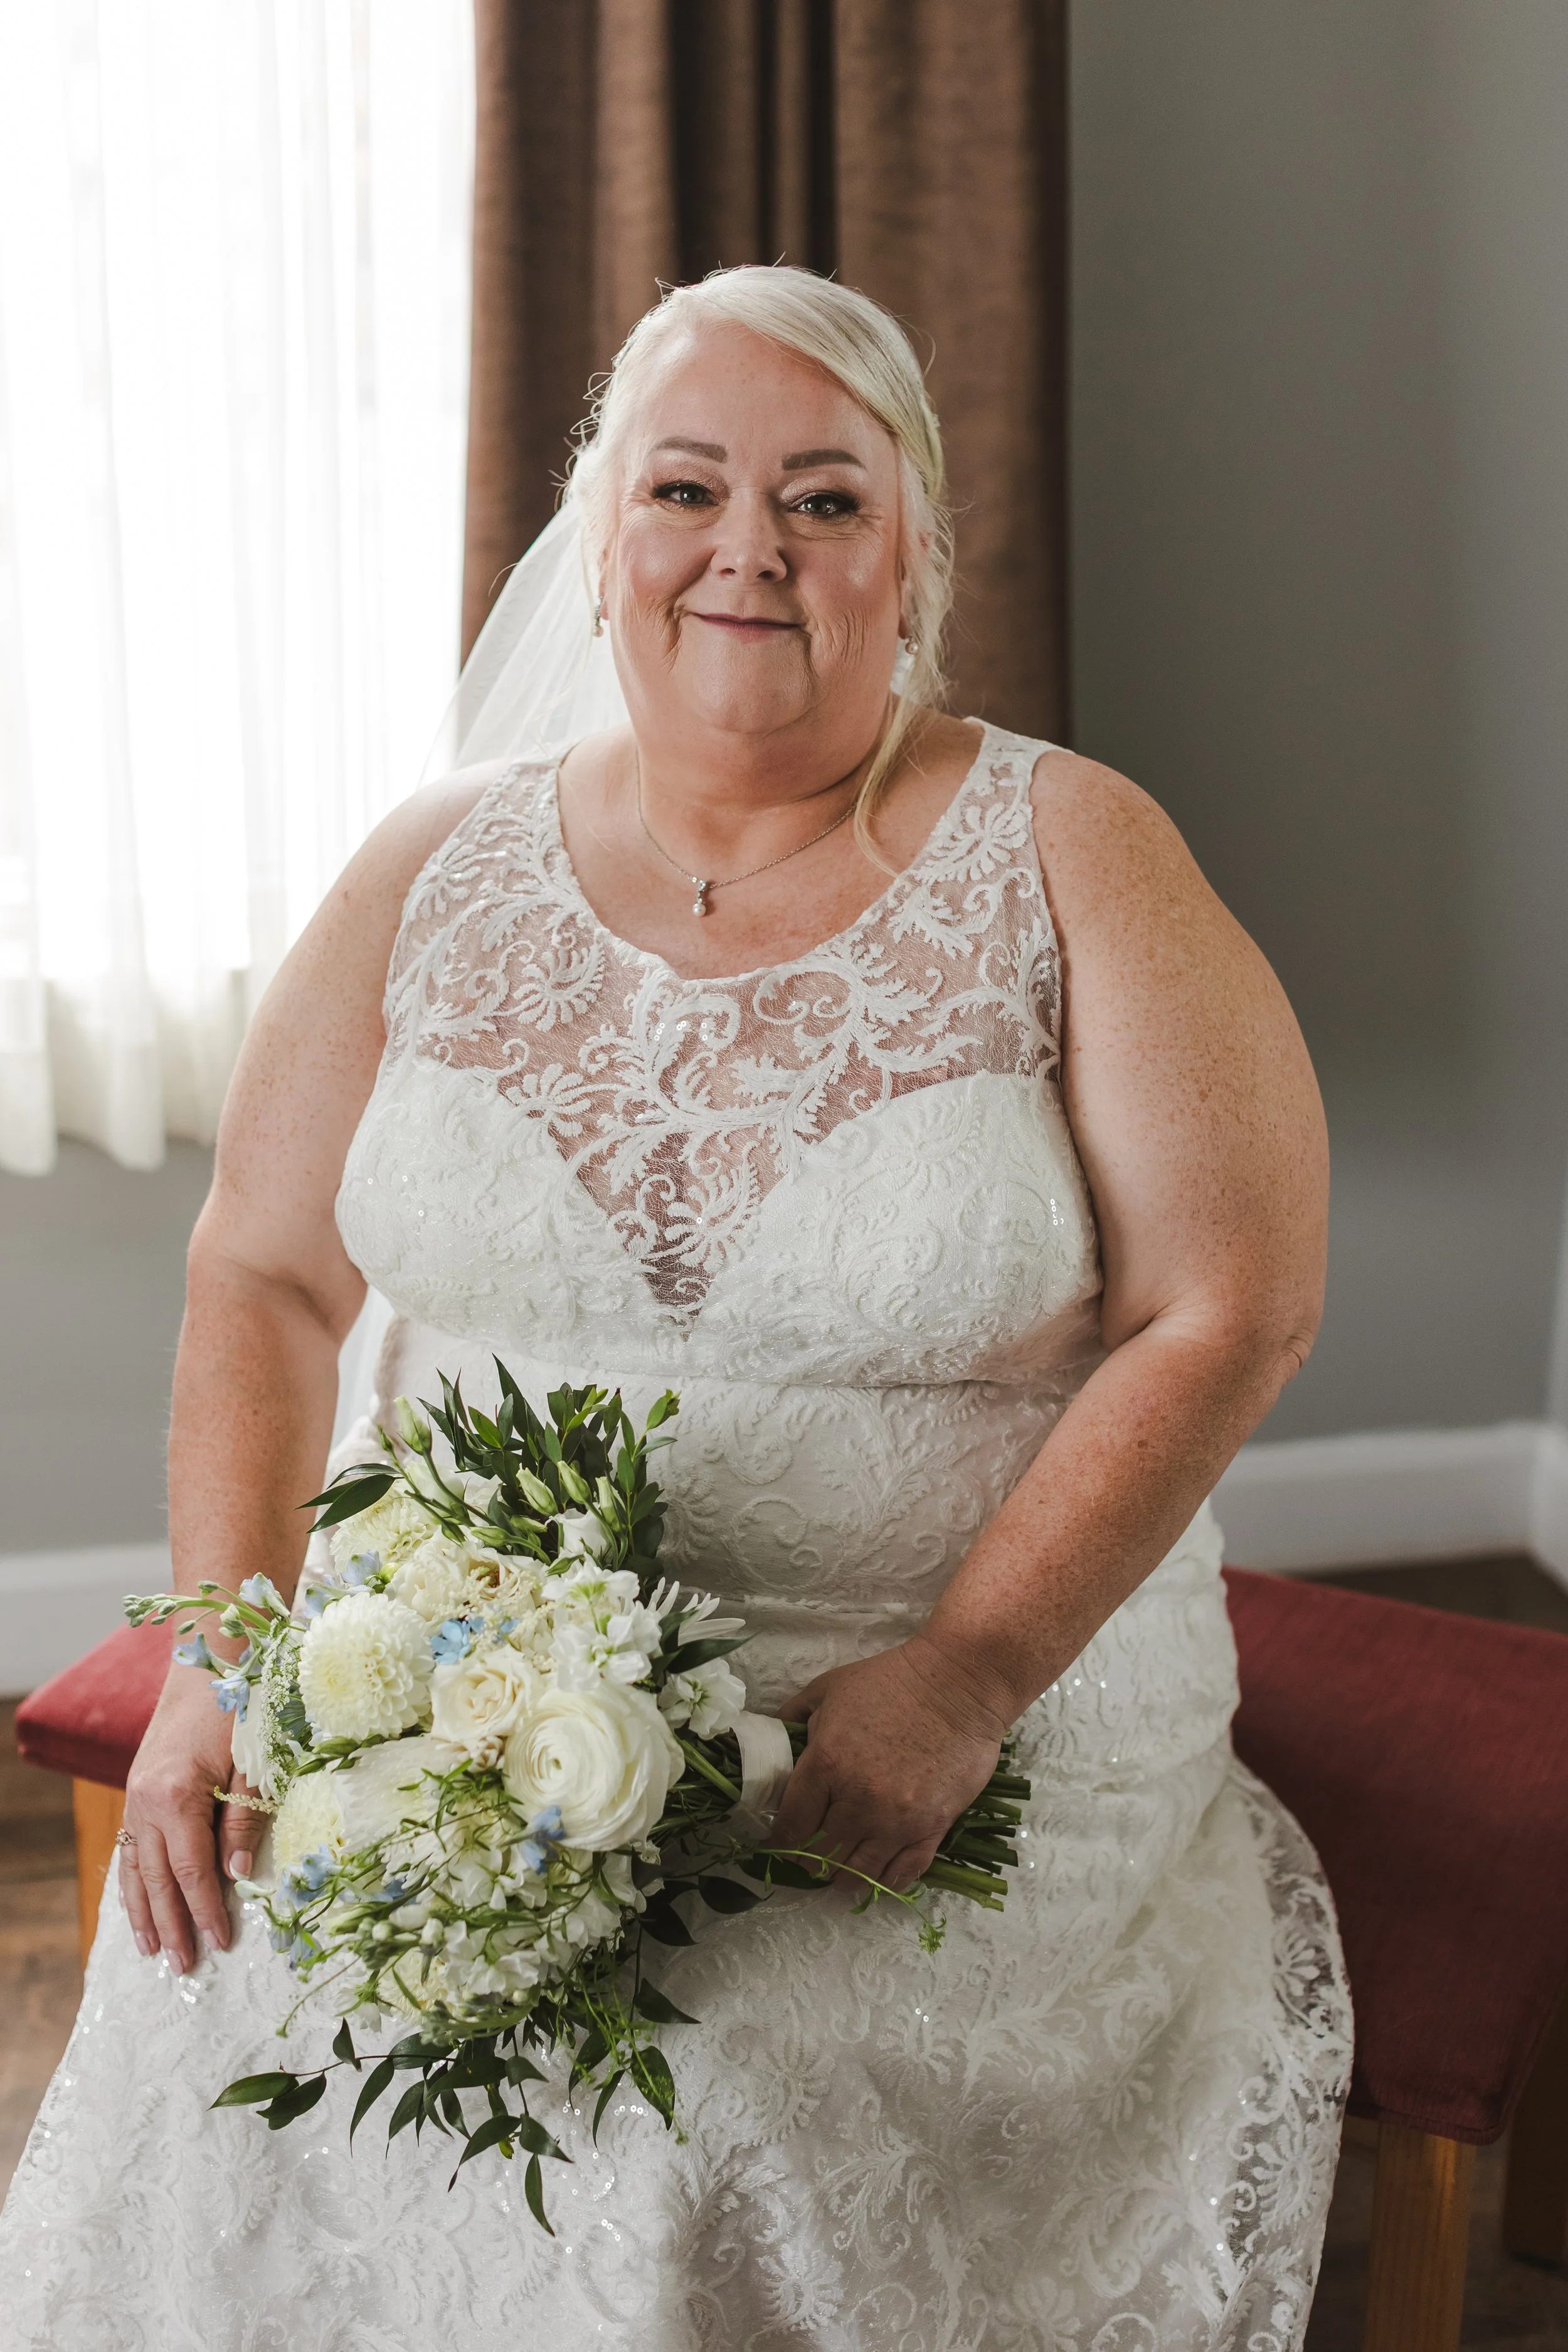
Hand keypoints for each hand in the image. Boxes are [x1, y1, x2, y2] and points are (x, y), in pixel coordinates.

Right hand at [119, 1664, 258, 1971]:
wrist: (206, 1662)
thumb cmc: (240, 1706)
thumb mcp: (253, 1763)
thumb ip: (244, 1818)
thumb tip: (239, 1874)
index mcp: (178, 1794)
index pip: (192, 1870)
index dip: (206, 1909)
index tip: (220, 1943)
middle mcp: (147, 1800)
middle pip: (157, 1878)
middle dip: (171, 1924)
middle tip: (183, 1966)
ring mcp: (135, 1795)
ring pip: (134, 1867)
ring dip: (143, 1911)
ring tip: (151, 1950)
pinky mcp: (135, 1789)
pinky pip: (127, 1845)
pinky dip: (130, 1880)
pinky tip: (135, 1904)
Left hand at [770, 1632, 1008, 1894]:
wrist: (957, 1683)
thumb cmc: (890, 1680)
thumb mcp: (828, 1688)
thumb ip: (793, 1716)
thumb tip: (772, 1740)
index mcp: (826, 1765)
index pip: (791, 1825)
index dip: (781, 1840)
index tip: (782, 1842)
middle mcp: (858, 1801)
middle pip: (822, 1855)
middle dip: (810, 1860)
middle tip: (810, 1857)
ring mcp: (897, 1819)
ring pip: (859, 1872)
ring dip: (843, 1877)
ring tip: (839, 1872)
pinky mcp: (933, 1827)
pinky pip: (904, 1873)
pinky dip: (886, 1882)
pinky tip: (877, 1876)